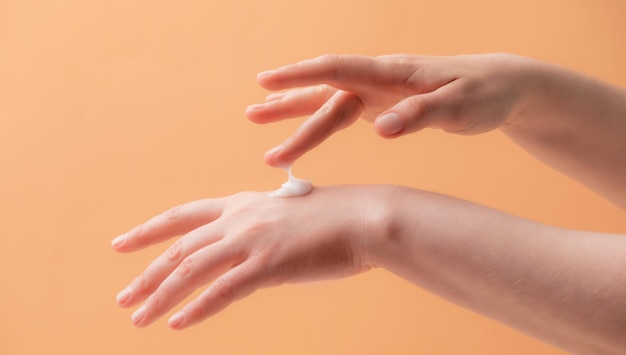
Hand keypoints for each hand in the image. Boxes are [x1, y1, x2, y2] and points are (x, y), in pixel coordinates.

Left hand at [112, 186, 392, 328]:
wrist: (363, 218)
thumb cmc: (332, 219)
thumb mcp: (285, 219)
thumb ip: (258, 236)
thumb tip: (243, 263)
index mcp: (242, 204)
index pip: (183, 216)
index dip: (149, 230)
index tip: (122, 243)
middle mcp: (239, 219)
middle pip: (179, 248)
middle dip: (147, 275)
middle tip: (124, 298)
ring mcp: (251, 240)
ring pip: (191, 270)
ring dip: (161, 296)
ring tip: (138, 318)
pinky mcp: (268, 263)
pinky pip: (222, 290)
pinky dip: (196, 309)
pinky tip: (178, 324)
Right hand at [246, 53, 530, 166]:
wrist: (500, 87)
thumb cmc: (483, 94)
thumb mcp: (460, 107)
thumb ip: (420, 115)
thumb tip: (383, 129)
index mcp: (392, 74)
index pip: (338, 69)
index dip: (300, 75)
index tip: (266, 82)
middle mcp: (379, 81)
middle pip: (324, 92)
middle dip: (287, 105)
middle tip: (250, 117)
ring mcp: (379, 93)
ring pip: (327, 102)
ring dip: (294, 113)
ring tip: (259, 120)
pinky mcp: (383, 106)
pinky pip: (343, 114)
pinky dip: (318, 121)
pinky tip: (301, 128)